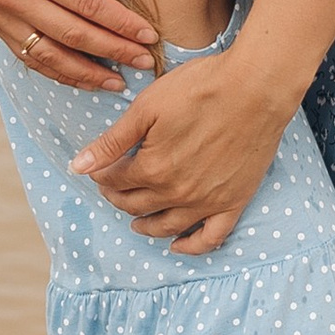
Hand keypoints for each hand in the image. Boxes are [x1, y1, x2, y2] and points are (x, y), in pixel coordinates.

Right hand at [0, 0, 154, 89]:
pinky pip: (28, 57)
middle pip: (73, 35)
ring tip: (117, 83)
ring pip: (49, 56)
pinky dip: (57, 72)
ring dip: (86, 74)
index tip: (150, 35)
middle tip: (145, 62)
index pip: (88, 4)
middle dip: (114, 51)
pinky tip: (82, 78)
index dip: (122, 24)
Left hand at [70, 47, 292, 252]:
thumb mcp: (147, 108)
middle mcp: (177, 193)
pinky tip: (177, 244)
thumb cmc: (200, 89)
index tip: (100, 168)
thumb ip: (112, 141)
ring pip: (167, 225)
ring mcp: (207, 202)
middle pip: (137, 205)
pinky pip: (210, 238)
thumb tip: (78, 166)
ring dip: (146, 225)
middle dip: (118, 197)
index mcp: (152, 169)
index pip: (116, 181)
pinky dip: (191, 246)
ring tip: (136, 220)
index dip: (103, 175)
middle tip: (113, 188)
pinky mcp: (234, 202)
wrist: (255, 87)